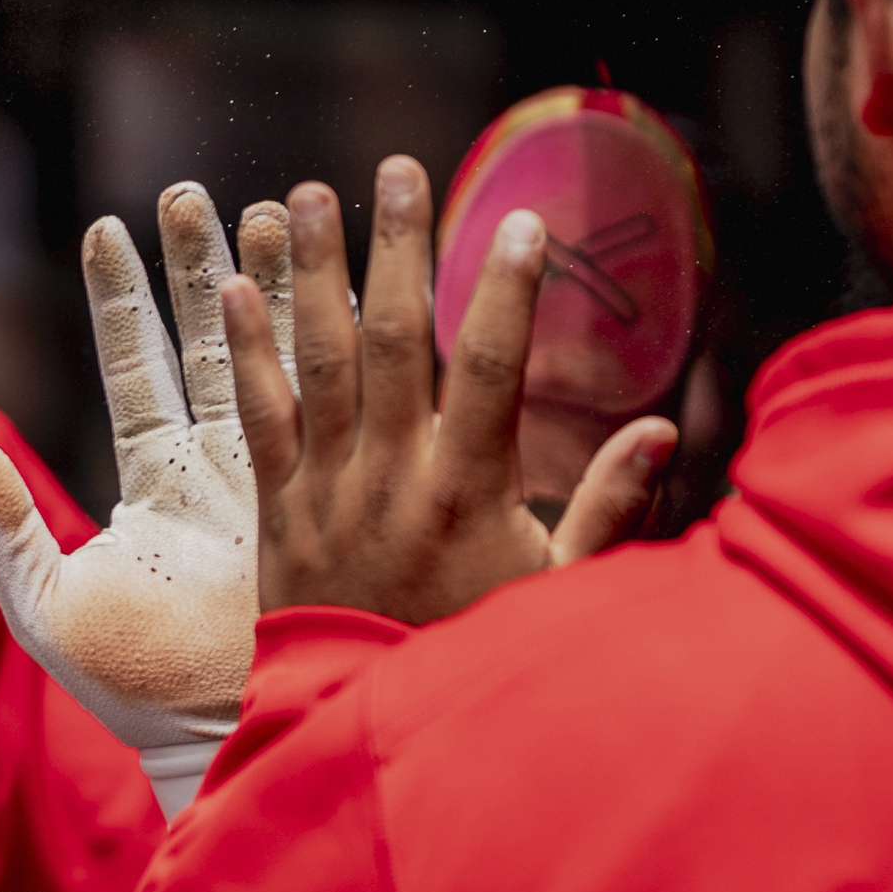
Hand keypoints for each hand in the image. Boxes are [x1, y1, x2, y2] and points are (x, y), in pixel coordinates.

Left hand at [0, 184, 288, 811]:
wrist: (212, 739)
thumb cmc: (130, 690)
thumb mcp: (48, 604)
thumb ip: (3, 528)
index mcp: (159, 489)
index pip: (138, 371)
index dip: (123, 302)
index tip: (107, 226)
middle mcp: (220, 475)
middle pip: (209, 346)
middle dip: (199, 268)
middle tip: (190, 190)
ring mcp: (277, 481)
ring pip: (270, 359)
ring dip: (265, 284)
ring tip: (268, 203)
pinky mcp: (319, 499)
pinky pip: (313, 406)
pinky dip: (312, 344)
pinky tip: (317, 280)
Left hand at [226, 159, 674, 626]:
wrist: (372, 723)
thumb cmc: (476, 654)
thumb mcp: (558, 593)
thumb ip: (610, 509)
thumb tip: (659, 430)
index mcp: (470, 489)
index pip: (491, 368)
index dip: (505, 292)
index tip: (518, 222)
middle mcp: (394, 476)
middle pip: (395, 340)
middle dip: (397, 248)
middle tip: (395, 168)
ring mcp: (330, 489)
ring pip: (320, 362)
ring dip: (313, 274)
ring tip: (305, 196)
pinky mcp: (280, 510)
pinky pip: (260, 419)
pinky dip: (247, 354)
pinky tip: (233, 289)